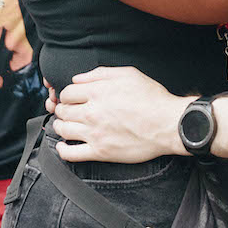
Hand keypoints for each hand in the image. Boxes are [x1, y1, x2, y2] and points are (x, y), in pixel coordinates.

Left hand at [50, 66, 187, 162]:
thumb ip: (100, 73)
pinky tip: (63, 146)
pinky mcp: (100, 152)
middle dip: (63, 110)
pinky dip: (63, 151)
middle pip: (63, 111)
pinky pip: (71, 154)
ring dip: (60, 126)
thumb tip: (78, 78)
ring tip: (65, 125)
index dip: (67, 95)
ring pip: (63, 130)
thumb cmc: (153, 99)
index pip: (67, 93)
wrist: (168, 124)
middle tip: (68, 111)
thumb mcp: (129, 74)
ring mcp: (95, 133)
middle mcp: (92, 112)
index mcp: (98, 92)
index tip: (71, 98)